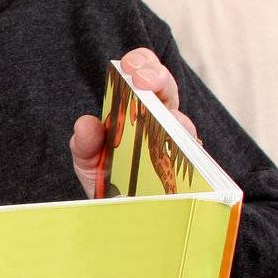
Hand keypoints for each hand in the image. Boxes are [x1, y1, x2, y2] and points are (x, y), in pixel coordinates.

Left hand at [68, 47, 200, 195]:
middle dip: (159, 80)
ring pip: (185, 126)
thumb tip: (86, 123)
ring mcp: (179, 145)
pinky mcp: (190, 172)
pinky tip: (172, 162)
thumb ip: (83, 142)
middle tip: (144, 83)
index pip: (147, 73)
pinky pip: (194, 163)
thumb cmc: (106, 177)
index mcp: (140, 107)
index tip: (130, 67)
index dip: (142, 63)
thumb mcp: (88, 159)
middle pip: (169, 91)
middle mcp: (164, 120)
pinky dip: (184, 160)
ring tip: (163, 124)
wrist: (117, 213)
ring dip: (174, 122)